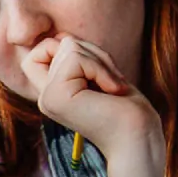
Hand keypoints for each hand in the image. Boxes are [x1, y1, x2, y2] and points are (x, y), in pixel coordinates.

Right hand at [20, 36, 159, 154]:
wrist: (138, 138)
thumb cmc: (127, 109)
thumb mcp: (99, 74)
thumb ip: (78, 57)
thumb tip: (62, 38)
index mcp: (53, 94)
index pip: (39, 52)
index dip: (64, 47)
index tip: (93, 68)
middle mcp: (45, 96)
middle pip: (60, 42)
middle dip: (94, 53)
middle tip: (110, 82)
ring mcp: (48, 97)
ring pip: (68, 46)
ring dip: (100, 61)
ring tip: (111, 88)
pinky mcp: (56, 96)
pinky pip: (76, 58)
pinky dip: (100, 68)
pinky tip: (111, 90)